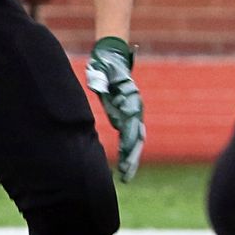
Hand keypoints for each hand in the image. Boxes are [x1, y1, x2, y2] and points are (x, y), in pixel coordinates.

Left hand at [86, 37, 145, 182]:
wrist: (112, 58)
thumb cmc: (105, 65)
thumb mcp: (101, 70)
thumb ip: (99, 79)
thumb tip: (97, 87)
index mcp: (130, 99)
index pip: (132, 123)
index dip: (129, 140)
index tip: (126, 155)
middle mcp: (134, 109)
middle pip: (137, 136)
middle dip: (132, 157)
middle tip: (127, 174)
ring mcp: (131, 113)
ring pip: (135, 140)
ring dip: (131, 158)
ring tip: (126, 176)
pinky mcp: (125, 116)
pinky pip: (128, 137)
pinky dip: (127, 151)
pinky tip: (123, 165)